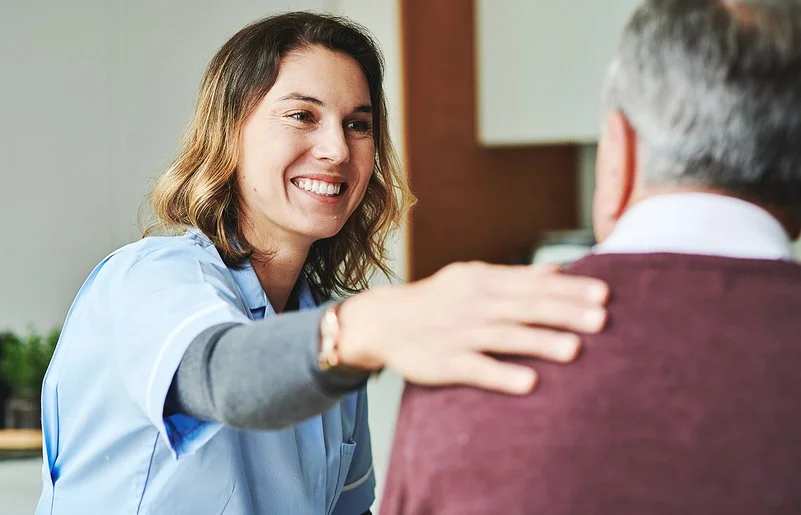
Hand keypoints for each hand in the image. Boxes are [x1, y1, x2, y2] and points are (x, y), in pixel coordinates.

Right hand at [336, 261, 608, 394]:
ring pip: (504, 336)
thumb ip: (516, 276)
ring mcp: (458, 333)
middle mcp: (473, 304)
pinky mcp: (444, 362)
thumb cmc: (437, 299)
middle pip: (524, 307)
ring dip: (540, 341)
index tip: (604, 294)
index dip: (569, 289)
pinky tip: (530, 383)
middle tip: (602, 320)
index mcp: (483, 280)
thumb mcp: (472, 277)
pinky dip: (502, 374)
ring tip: (575, 349)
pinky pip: (476, 368)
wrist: (383, 321)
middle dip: (564, 312)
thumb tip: (560, 270)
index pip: (532, 283)